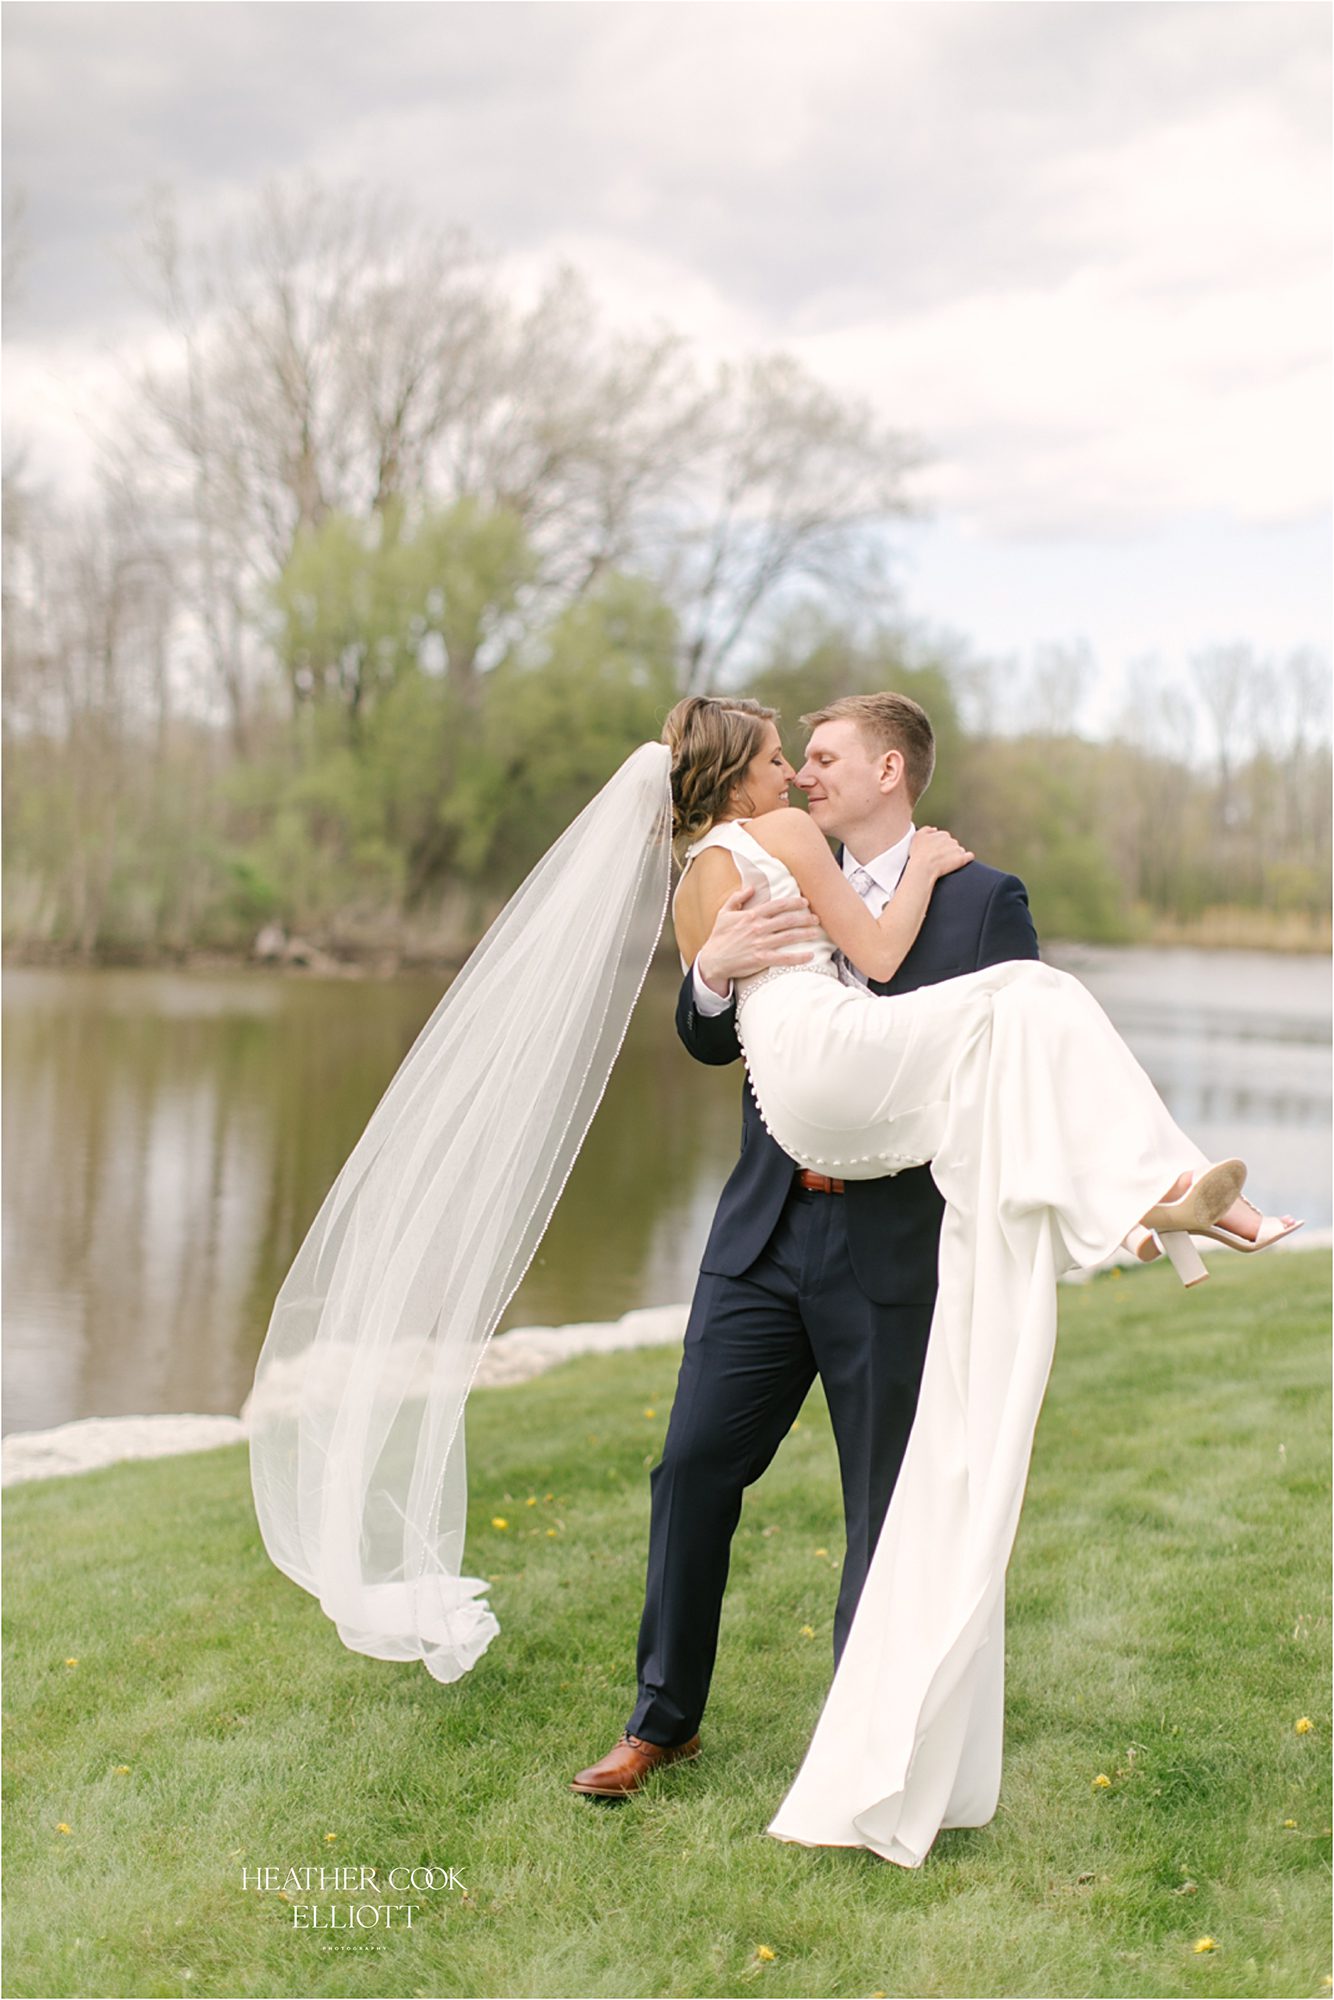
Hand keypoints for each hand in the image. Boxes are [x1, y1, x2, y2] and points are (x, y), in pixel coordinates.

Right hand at [697, 887, 820, 993]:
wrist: (713, 960)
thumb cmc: (719, 937)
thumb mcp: (724, 913)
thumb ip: (737, 898)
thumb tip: (750, 887)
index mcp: (751, 915)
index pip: (777, 905)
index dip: (793, 902)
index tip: (805, 902)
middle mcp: (758, 928)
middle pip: (787, 920)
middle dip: (805, 918)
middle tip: (816, 918)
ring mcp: (761, 944)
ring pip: (789, 936)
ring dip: (805, 934)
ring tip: (816, 932)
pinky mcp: (762, 959)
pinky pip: (784, 958)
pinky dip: (799, 957)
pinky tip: (810, 955)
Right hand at [908, 827, 973, 881]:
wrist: (923, 867)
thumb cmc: (918, 854)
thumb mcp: (917, 836)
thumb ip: (926, 829)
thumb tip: (935, 829)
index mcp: (942, 834)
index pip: (945, 838)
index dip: (940, 845)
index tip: (936, 851)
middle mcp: (951, 840)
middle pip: (953, 844)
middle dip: (948, 850)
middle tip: (940, 858)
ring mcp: (957, 849)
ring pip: (960, 850)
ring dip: (955, 855)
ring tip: (946, 863)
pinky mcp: (962, 859)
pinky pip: (969, 856)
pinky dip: (967, 858)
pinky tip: (960, 862)